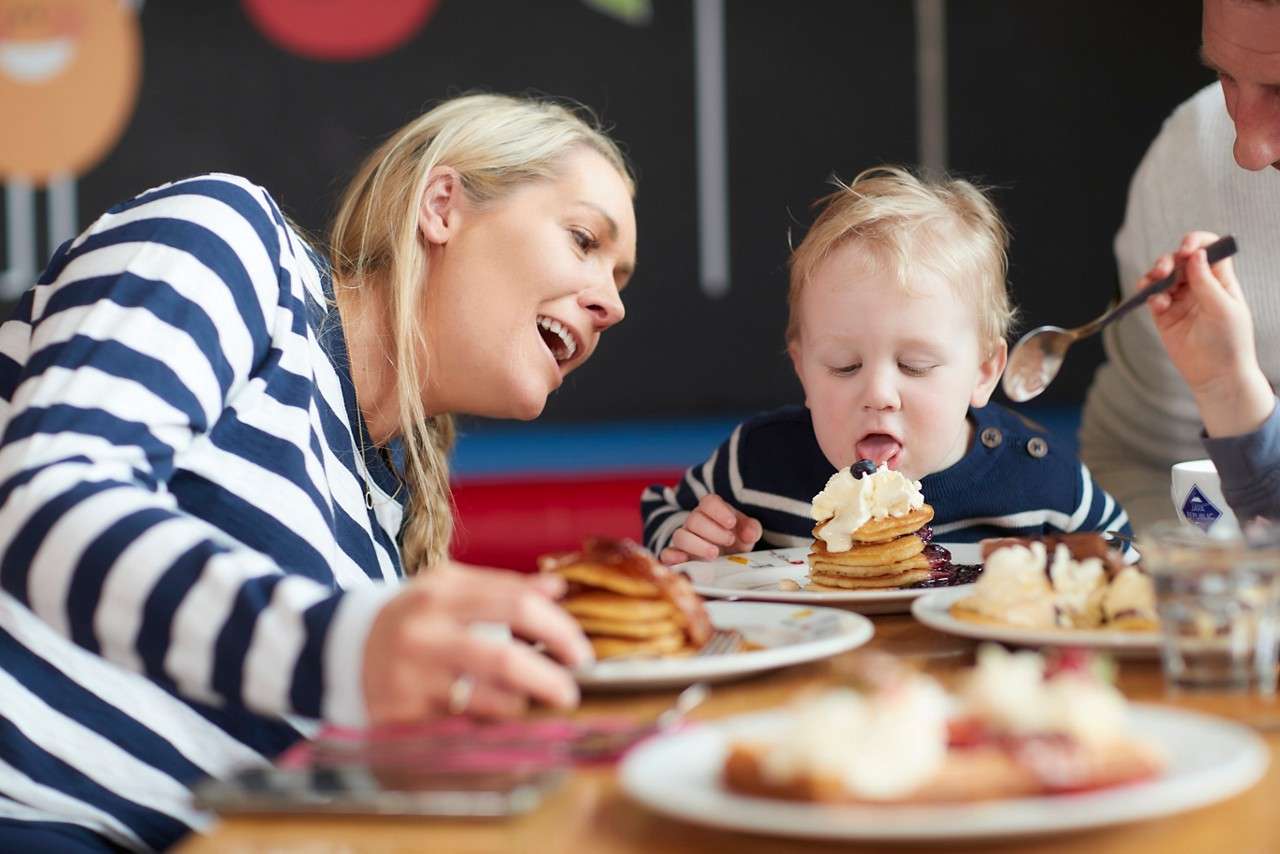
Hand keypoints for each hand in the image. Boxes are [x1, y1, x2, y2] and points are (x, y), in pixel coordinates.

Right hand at [361, 561, 592, 724]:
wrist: (337, 648)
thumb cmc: (411, 616)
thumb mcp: (449, 588)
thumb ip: (503, 586)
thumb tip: (558, 587)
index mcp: (442, 593)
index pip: (517, 604)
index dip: (559, 629)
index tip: (581, 651)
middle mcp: (426, 634)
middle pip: (505, 659)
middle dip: (549, 678)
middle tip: (571, 690)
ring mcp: (412, 678)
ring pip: (487, 701)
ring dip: (522, 705)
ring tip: (532, 703)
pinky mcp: (403, 715)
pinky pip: (463, 725)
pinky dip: (489, 724)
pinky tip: (500, 719)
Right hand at [659, 494, 761, 563]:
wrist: (727, 555)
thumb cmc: (735, 538)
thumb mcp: (747, 533)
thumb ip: (751, 529)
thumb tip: (749, 533)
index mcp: (711, 510)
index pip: (708, 502)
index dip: (719, 511)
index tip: (732, 523)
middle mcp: (694, 521)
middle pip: (695, 519)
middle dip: (714, 531)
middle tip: (729, 541)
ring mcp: (684, 538)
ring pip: (680, 536)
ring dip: (697, 545)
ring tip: (714, 554)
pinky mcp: (677, 555)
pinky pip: (667, 553)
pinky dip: (673, 556)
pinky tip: (684, 560)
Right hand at [1145, 231, 1273, 436]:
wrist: (1216, 375)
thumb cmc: (1229, 342)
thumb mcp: (1223, 308)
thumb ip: (1207, 282)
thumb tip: (1196, 255)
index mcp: (1220, 280)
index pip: (1209, 250)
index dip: (1197, 242)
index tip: (1187, 248)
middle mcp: (1199, 286)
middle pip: (1180, 260)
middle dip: (1169, 260)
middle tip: (1164, 270)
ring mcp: (1180, 300)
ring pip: (1163, 277)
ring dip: (1155, 275)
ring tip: (1153, 283)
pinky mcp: (1164, 315)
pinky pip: (1152, 297)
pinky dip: (1150, 296)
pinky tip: (1157, 305)